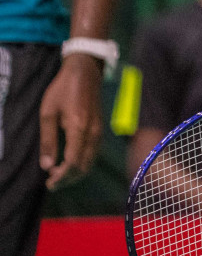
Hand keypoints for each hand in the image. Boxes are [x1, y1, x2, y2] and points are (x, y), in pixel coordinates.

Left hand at [38, 53, 104, 189]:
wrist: (85, 72)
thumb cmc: (63, 90)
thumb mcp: (48, 113)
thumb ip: (48, 141)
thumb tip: (47, 166)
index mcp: (79, 129)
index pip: (73, 162)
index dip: (62, 177)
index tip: (49, 183)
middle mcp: (93, 133)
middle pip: (84, 166)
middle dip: (68, 179)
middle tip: (51, 182)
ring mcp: (99, 131)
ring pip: (92, 161)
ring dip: (76, 172)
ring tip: (59, 174)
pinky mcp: (100, 129)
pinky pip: (94, 153)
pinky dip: (83, 163)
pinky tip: (71, 162)